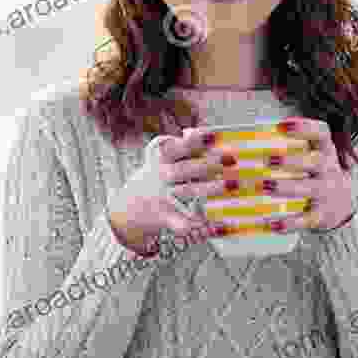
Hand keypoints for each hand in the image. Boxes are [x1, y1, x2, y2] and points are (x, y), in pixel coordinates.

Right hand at [109, 127, 234, 252]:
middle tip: (232, 159)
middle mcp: (162, 177)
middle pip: (184, 169)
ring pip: (187, 192)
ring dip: (210, 188)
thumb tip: (197, 131)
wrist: (126, 210)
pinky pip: (184, 224)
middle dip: (208, 164)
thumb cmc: (153, 178)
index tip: (212, 135)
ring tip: (231, 184)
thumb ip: (180, 145)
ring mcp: (163, 198)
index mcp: (161, 160)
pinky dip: (201, 226)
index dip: (193, 141)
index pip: (176, 147)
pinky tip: (218, 225)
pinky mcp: (166, 218)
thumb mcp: (159, 158)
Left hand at [261, 118, 357, 233]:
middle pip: (315, 161)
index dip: (305, 128)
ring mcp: (326, 193)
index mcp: (326, 152)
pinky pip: (305, 219)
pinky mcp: (321, 215)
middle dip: (292, 160)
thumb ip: (295, 146)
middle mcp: (328, 170)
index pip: (322, 134)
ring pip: (310, 188)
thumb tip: (255, 136)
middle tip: (269, 159)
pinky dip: (289, 223)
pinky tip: (271, 223)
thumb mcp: (315, 156)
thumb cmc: (319, 175)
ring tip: (266, 185)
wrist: (343, 205)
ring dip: (287, 187)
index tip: (283, 126)